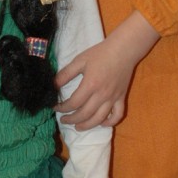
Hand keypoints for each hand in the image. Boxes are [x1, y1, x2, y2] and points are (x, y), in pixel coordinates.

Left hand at [55, 11, 159, 129]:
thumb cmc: (100, 53)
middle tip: (64, 120)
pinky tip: (101, 123)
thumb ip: (66, 74)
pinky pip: (117, 115)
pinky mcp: (122, 98)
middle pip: (85, 114)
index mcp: (90, 85)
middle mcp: (102, 95)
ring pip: (99, 119)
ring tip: (78, 127)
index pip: (73, 103)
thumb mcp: (79, 60)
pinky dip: (109, 122)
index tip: (56, 107)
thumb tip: (54, 86)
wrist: (124, 50)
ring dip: (87, 126)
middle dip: (72, 120)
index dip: (62, 108)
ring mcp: (113, 98)